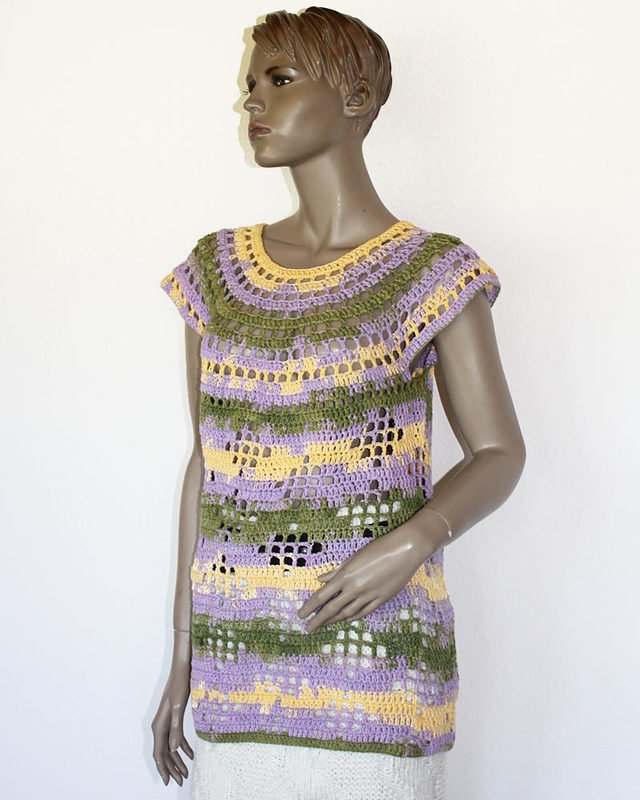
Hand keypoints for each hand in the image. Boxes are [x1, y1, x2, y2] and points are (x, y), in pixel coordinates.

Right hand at [151, 662, 193, 785]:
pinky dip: (183, 747)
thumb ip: (176, 728)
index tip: (169, 782)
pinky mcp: (175, 717)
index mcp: (159, 725)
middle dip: (173, 768)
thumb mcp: (179, 707)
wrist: (182, 668)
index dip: (164, 769)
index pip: (159, 753)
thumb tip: (172, 749)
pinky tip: (193, 754)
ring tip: (187, 772)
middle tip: (182, 781)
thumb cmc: (180, 684)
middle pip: (165, 753)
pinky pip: (177, 737)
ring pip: (171, 747)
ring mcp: (167, 721)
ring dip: (178, 760)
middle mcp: (161, 725)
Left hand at [296, 519, 439, 632]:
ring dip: (334, 620)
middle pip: (332, 609)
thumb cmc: (379, 548)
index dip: (310, 607)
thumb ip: (337, 570)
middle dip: (318, 620)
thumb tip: (321, 579)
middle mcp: (355, 588)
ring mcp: (369, 596)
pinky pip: (364, 612)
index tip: (301, 615)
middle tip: (307, 629)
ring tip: (325, 625)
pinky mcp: (382, 599)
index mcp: (346, 576)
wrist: (406, 550)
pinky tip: (347, 619)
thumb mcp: (355, 556)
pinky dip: (353, 617)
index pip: (322, 596)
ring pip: (347, 613)